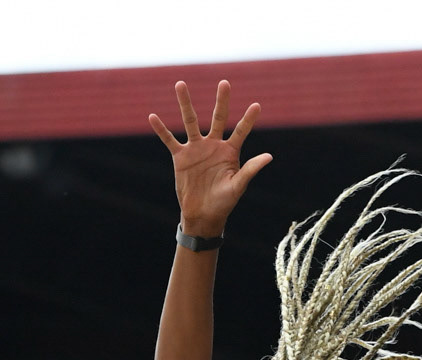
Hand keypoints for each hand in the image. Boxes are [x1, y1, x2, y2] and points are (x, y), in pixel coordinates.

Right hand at [149, 80, 271, 237]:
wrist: (203, 215)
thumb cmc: (223, 203)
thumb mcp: (238, 186)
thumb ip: (250, 169)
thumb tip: (269, 156)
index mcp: (229, 152)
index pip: (240, 131)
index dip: (248, 120)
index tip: (257, 105)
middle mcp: (213, 145)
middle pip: (217, 118)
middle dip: (221, 101)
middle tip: (224, 83)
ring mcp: (196, 149)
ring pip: (190, 122)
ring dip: (185, 104)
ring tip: (180, 84)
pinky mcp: (181, 157)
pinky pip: (170, 140)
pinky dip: (161, 130)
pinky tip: (152, 117)